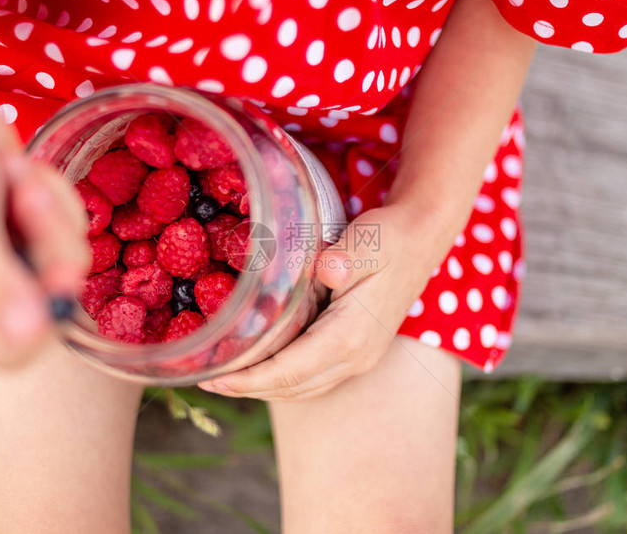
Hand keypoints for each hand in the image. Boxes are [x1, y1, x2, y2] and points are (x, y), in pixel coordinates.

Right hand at [0, 69, 89, 364]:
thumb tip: (31, 334)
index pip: (13, 352)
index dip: (44, 317)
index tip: (53, 274)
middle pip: (54, 301)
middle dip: (48, 241)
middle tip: (23, 195)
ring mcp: (10, 259)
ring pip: (68, 260)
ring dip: (51, 209)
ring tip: (11, 174)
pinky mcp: (30, 231)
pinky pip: (71, 227)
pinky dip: (54, 194)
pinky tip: (18, 170)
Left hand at [198, 205, 448, 399]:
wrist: (421, 239)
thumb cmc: (390, 237)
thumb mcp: (368, 241)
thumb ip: (346, 258)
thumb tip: (326, 271)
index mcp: (352, 335)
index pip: (291, 370)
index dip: (250, 379)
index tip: (214, 378)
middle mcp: (357, 357)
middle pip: (292, 388)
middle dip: (247, 389)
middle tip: (205, 378)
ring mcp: (360, 359)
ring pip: (303, 389)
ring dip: (263, 389)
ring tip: (225, 378)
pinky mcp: (358, 352)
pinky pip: (313, 379)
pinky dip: (282, 380)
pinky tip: (261, 368)